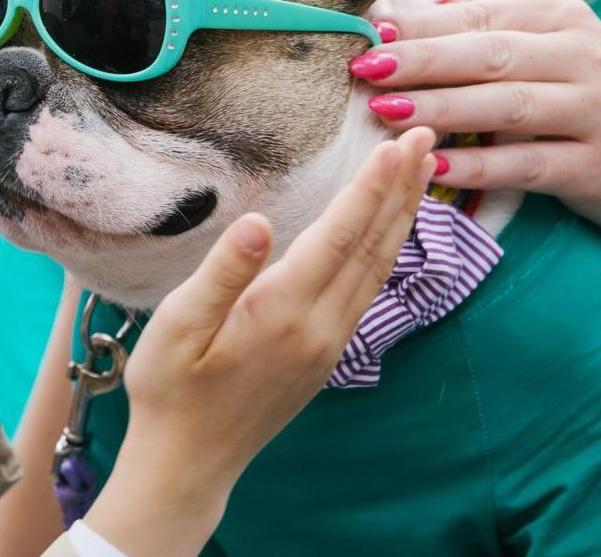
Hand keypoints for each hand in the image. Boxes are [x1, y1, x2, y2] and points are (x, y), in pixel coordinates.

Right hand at [83, 127, 435, 556]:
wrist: (190, 464)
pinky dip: (388, 246)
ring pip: (380, 266)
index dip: (370, 186)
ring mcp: (331, 342)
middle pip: (374, 245)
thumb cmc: (172, 390)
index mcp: (283, 312)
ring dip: (403, 214)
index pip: (340, 236)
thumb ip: (222, 273)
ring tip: (421, 170)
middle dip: (403, 187)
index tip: (397, 145)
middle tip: (428, 137)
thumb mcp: (177, 326)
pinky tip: (390, 227)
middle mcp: (320, 326)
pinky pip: (371, 287)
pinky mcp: (328, 353)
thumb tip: (258, 222)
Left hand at [357, 0, 600, 248]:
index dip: (420, 26)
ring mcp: (594, 110)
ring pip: (505, 106)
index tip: (368, 34)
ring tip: (384, 113)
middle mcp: (581, 54)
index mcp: (559, 15)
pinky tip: (433, 165)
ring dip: (441, 109)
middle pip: (488, 54)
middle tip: (364, 69)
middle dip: (420, 61)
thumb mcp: (550, 39)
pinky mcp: (597, 166)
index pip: (478, 14)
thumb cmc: (583, 93)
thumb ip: (494, 12)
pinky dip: (479, 165)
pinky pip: (527, 164)